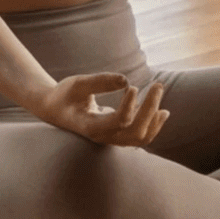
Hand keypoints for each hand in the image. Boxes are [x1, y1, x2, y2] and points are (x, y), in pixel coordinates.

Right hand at [40, 69, 169, 146]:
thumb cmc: (65, 95)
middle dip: (150, 109)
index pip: (118, 122)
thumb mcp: (77, 84)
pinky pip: (140, 137)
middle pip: (134, 132)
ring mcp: (111, 137)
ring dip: (155, 120)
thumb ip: (99, 82)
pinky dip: (153, 125)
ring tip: (163, 103)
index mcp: (89, 126)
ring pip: (140, 138)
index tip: (133, 87)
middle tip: (158, 85)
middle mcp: (102, 136)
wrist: (56, 110)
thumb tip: (125, 80)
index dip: (130, 106)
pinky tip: (162, 111)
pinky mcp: (117, 134)